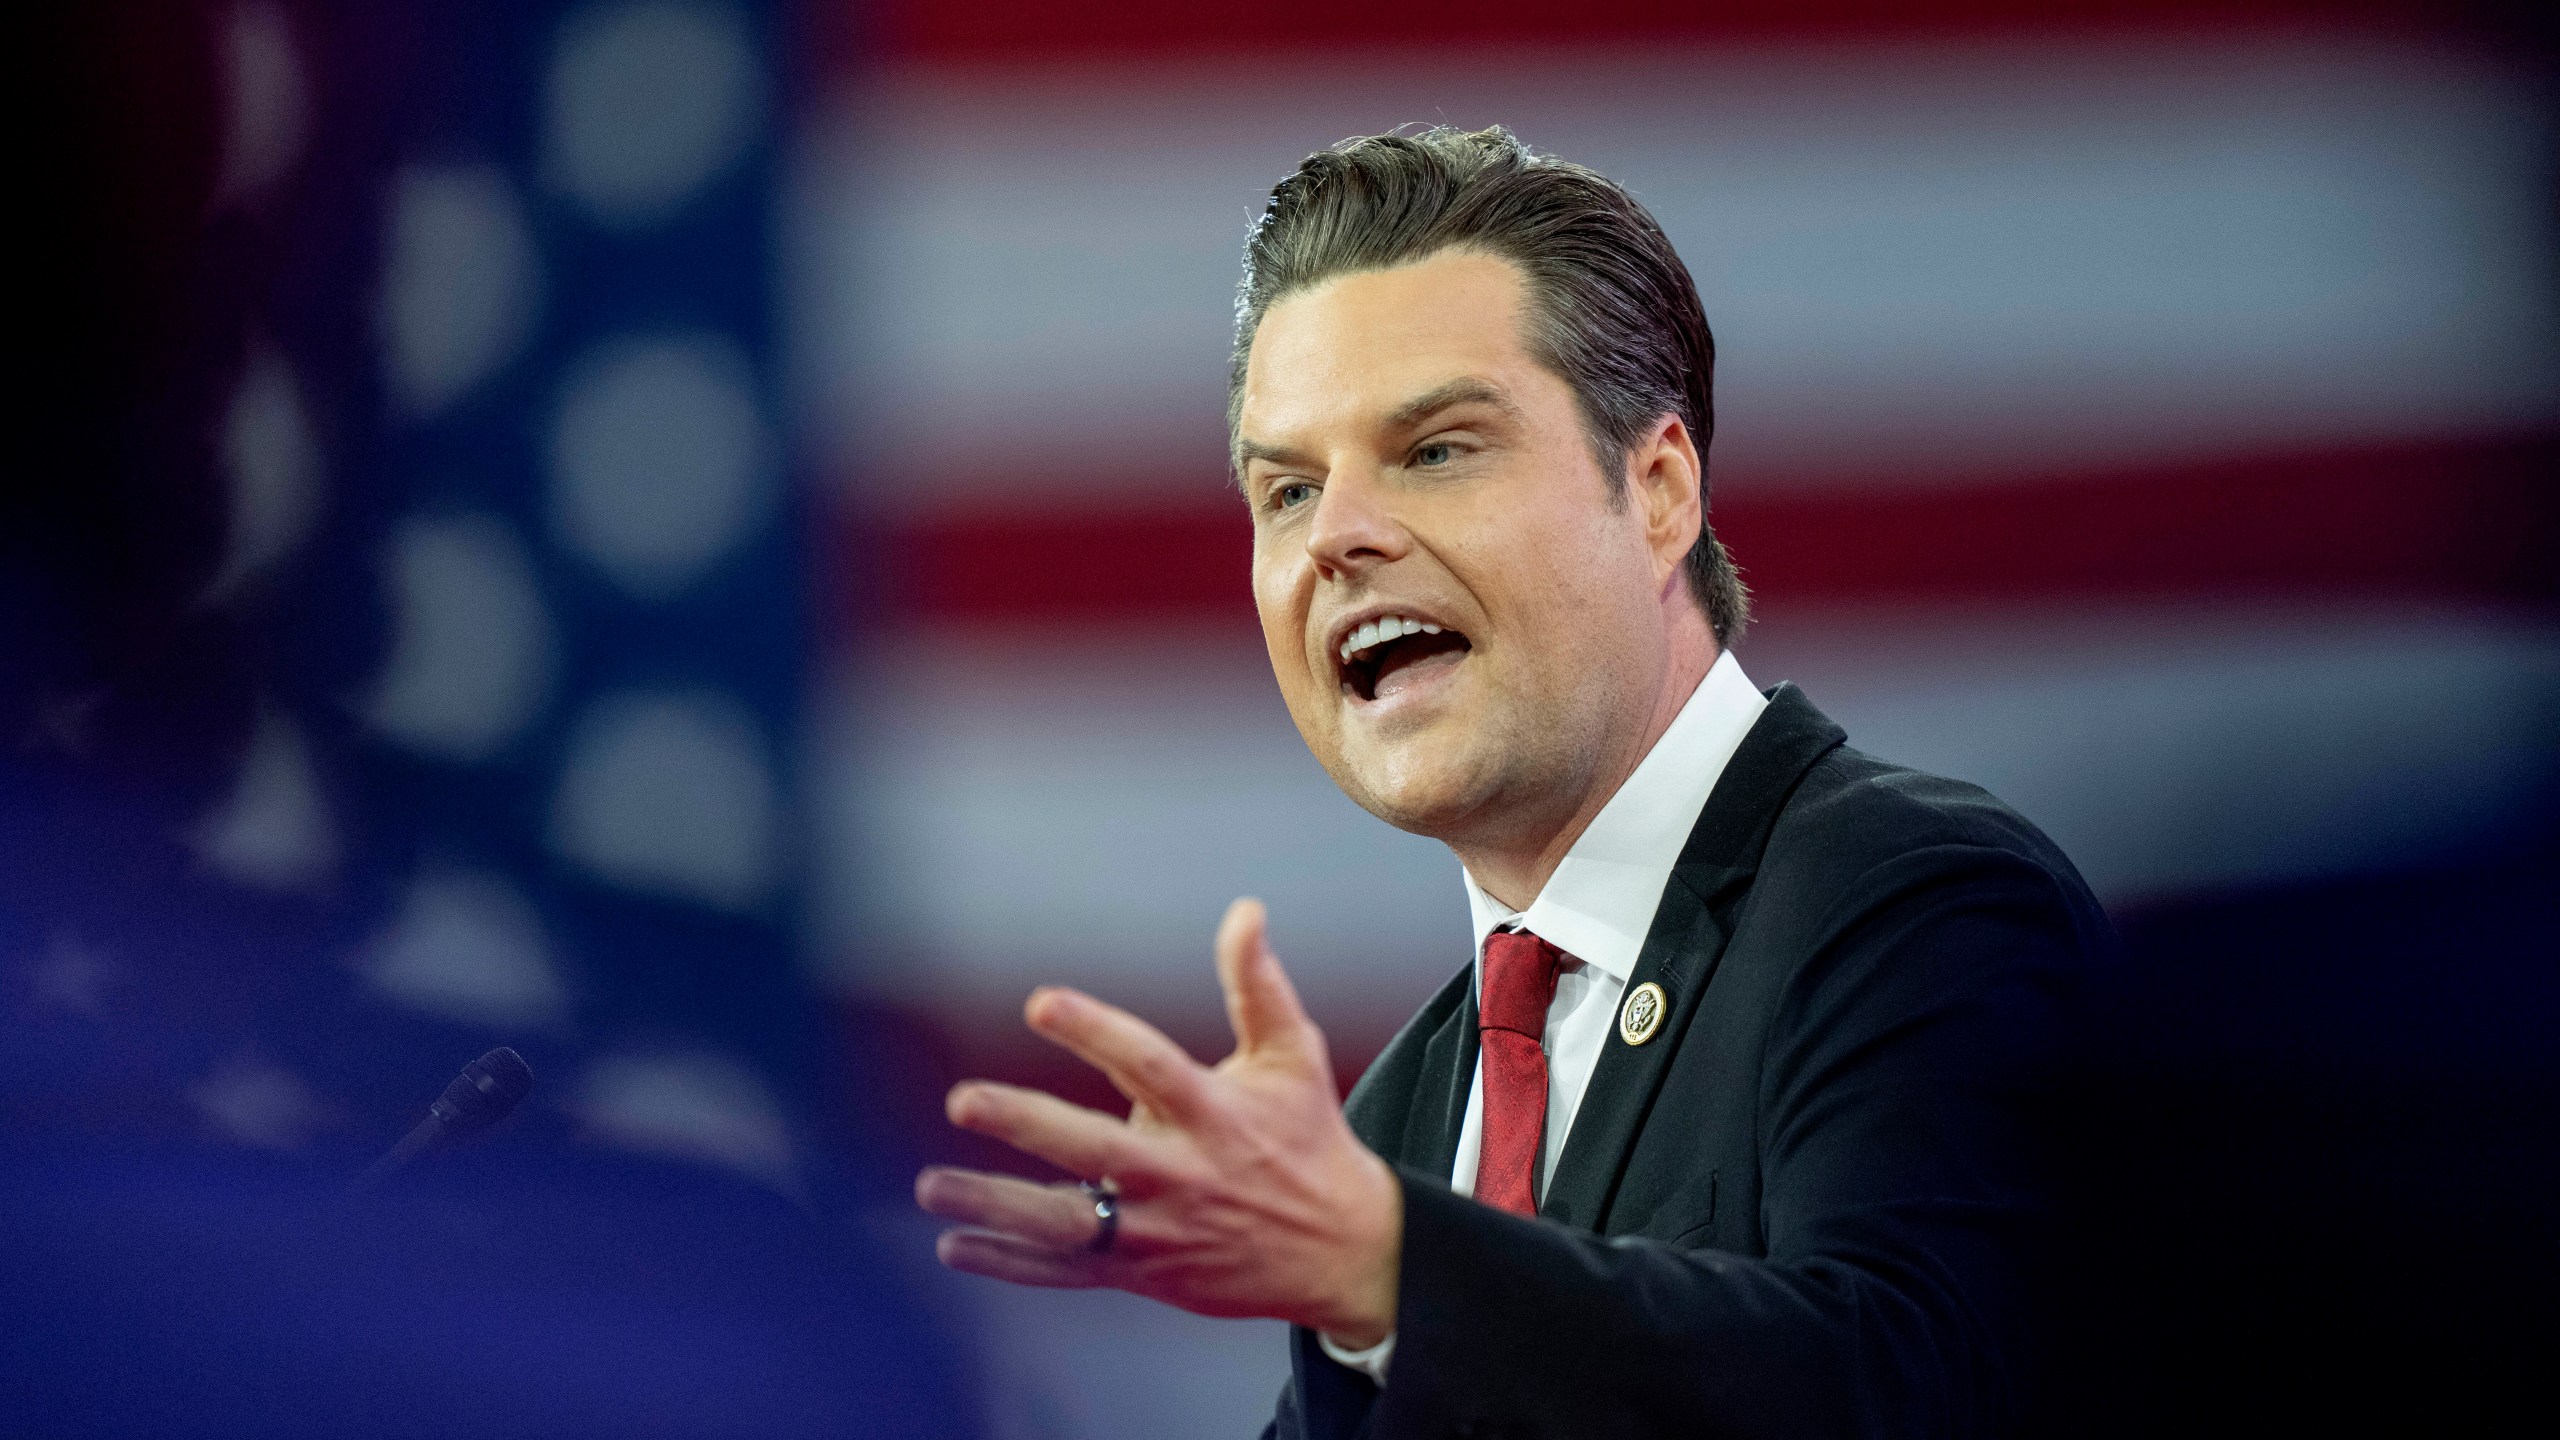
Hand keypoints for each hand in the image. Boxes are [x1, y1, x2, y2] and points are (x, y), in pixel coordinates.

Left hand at [915, 898, 1402, 1343]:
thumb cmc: (1309, 1139)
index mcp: (1215, 1113)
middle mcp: (1183, 1174)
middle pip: (1094, 1149)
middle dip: (1026, 1124)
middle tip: (963, 1100)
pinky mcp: (1146, 1273)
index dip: (1094, 1031)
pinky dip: (1010, 1263)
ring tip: (929, 1185)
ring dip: (996, 1205)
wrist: (1343, 1252)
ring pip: (1068, 1223)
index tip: (1040, 1002)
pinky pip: (1067, 1272)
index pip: (1147, 1065)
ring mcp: (1160, 1231)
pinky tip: (952, 1246)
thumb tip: (1245, 909)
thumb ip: (1258, 984)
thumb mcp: (1293, 1056)